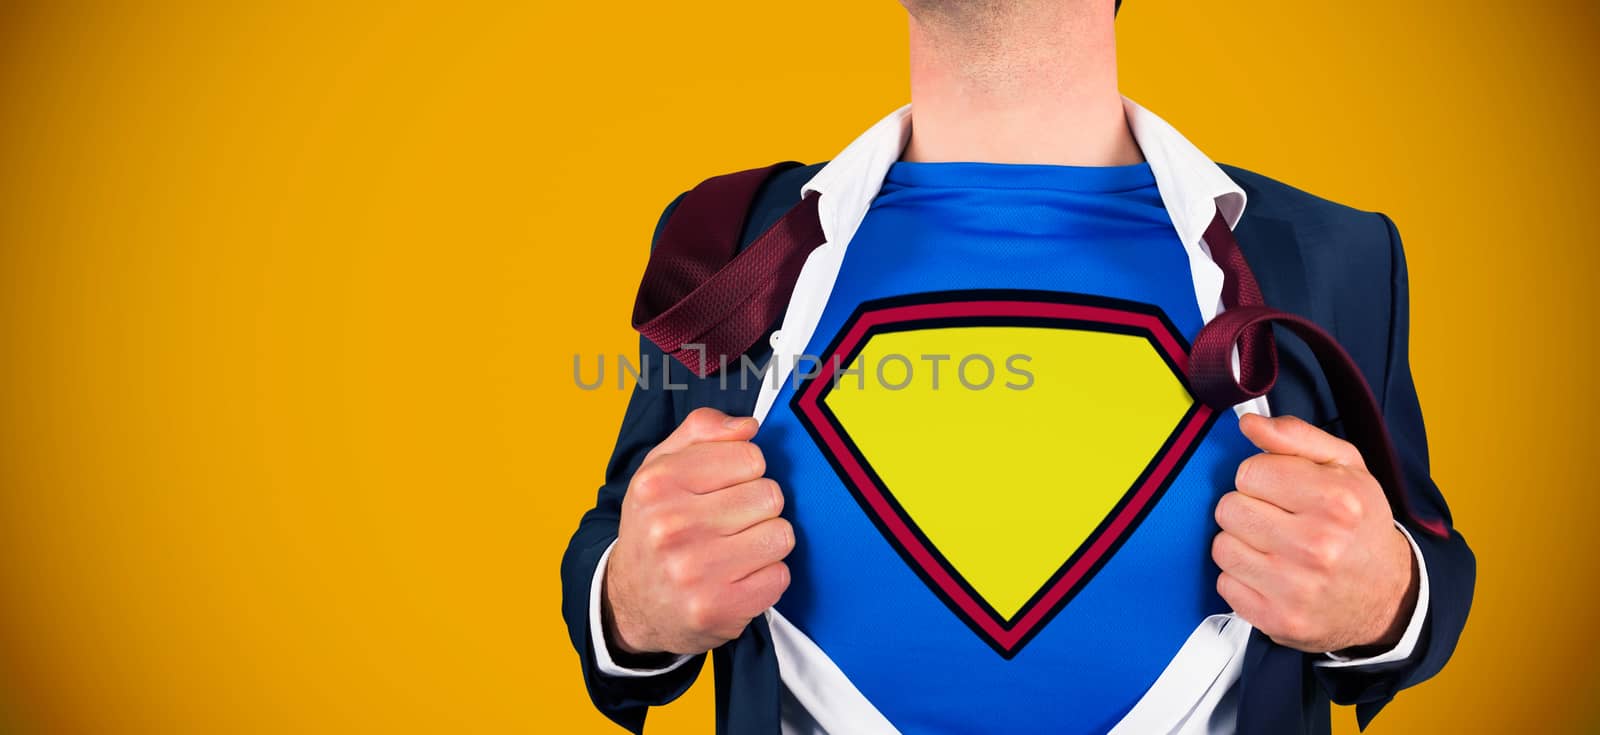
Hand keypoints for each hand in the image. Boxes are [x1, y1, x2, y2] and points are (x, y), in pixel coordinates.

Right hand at [602, 407, 793, 656]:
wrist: (630, 603)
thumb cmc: (654, 527)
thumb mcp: (660, 467)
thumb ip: (701, 431)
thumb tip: (748, 426)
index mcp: (658, 484)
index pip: (750, 457)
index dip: (746, 471)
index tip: (725, 488)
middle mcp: (671, 527)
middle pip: (770, 495)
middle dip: (757, 507)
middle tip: (729, 523)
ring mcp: (696, 572)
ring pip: (781, 535)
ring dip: (765, 542)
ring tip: (735, 549)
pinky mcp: (720, 608)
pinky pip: (780, 576)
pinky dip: (766, 577)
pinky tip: (737, 578)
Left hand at [1211, 413, 1418, 654]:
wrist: (1390, 597)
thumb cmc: (1361, 526)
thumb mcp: (1345, 467)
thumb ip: (1295, 436)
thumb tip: (1248, 423)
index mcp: (1335, 500)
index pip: (1249, 472)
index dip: (1262, 478)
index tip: (1283, 492)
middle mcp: (1317, 545)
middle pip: (1229, 508)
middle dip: (1249, 510)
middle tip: (1279, 521)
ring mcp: (1295, 587)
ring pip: (1221, 546)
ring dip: (1242, 545)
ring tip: (1275, 549)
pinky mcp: (1277, 619)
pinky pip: (1225, 583)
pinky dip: (1242, 579)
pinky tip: (1272, 576)